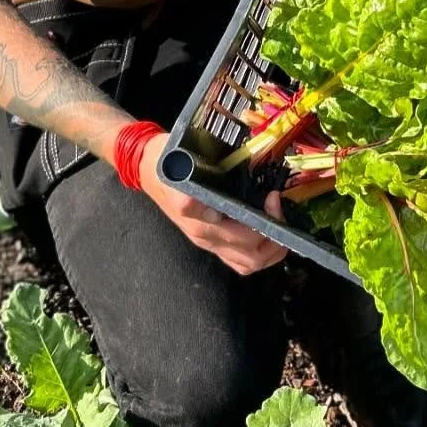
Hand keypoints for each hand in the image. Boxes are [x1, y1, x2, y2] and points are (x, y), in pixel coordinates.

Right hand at [138, 133, 286, 275]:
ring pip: (248, 264)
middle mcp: (206, 238)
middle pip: (252, 258)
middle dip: (276, 239)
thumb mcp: (176, 171)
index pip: (245, 238)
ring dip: (271, 251)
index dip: (267, 223)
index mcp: (201, 223)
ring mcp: (208, 242)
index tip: (273, 197)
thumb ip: (191, 194)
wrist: (147, 167)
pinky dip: (260, 253)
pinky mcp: (211, 241)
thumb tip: (208, 211)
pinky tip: (266, 234)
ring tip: (279, 225)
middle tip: (279, 210)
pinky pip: (240, 261)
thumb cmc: (166, 162)